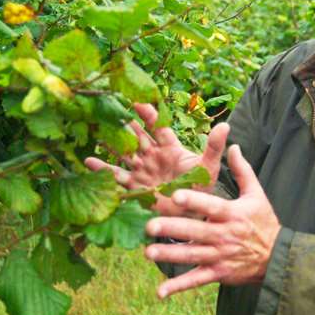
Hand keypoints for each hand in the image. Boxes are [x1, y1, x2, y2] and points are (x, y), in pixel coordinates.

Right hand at [85, 103, 228, 215]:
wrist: (192, 214)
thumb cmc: (202, 188)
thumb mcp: (209, 166)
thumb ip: (214, 147)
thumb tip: (226, 125)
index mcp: (171, 148)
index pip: (158, 126)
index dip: (148, 113)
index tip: (137, 100)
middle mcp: (154, 156)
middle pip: (137, 136)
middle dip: (125, 123)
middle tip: (110, 107)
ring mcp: (143, 171)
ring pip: (124, 153)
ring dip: (112, 142)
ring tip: (96, 129)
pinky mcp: (136, 187)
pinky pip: (117, 176)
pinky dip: (103, 169)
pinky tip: (89, 161)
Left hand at [143, 144, 280, 298]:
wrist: (277, 258)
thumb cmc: (264, 222)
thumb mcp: (257, 194)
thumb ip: (243, 170)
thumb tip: (233, 145)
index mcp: (232, 214)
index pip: (211, 206)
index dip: (194, 200)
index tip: (175, 195)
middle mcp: (224, 235)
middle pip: (195, 231)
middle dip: (172, 229)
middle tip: (150, 225)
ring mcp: (220, 256)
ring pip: (191, 256)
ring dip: (169, 255)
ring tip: (148, 252)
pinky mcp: (217, 273)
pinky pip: (196, 280)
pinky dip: (178, 286)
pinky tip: (160, 292)